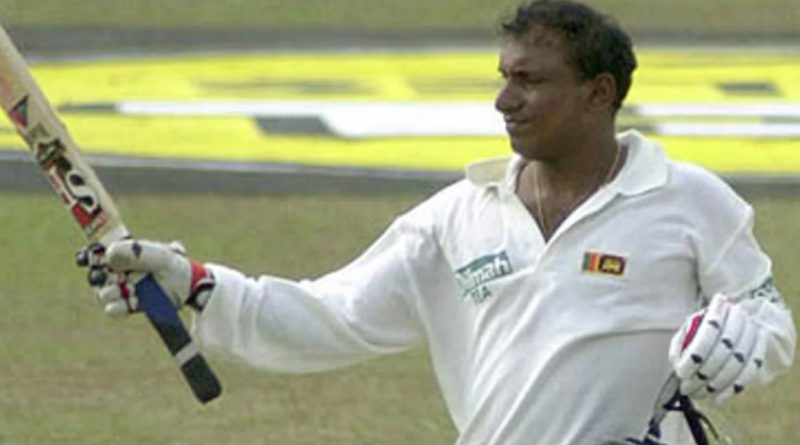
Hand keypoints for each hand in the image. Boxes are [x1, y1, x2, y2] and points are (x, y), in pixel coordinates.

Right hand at [77, 239, 214, 317]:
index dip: (91, 254)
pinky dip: (116, 307)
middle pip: (95, 274)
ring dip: (110, 292)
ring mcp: (123, 289)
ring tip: (125, 290)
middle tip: (116, 277)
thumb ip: (136, 253)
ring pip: (103, 292)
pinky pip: (113, 309)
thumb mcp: (160, 256)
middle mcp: (119, 271)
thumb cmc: (175, 265)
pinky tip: (124, 303)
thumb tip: (108, 255)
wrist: (191, 286)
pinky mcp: (128, 306)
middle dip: (101, 276)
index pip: (96, 251)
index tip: (93, 256)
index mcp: (124, 253)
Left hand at [669, 293, 765, 403]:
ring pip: (737, 364)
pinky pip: (750, 373)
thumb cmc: (701, 330)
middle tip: (688, 388)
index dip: (694, 356)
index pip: (707, 335)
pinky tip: (718, 399)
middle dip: (703, 374)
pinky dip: (732, 388)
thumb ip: (681, 343)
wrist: (733, 323)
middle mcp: (739, 318)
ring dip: (716, 384)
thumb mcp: (687, 331)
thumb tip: (679, 361)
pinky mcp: (760, 350)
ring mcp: (753, 333)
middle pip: (723, 351)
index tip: (681, 373)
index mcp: (717, 309)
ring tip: (699, 395)